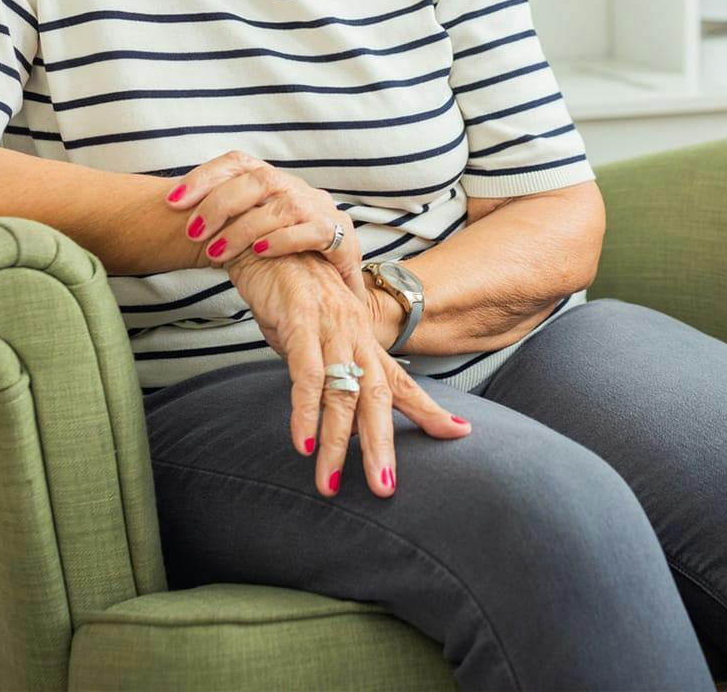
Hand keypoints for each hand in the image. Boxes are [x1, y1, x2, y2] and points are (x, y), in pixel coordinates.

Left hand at [165, 151, 364, 299]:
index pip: (236, 163)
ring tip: (215, 253)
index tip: (172, 201)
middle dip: (220, 204)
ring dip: (244, 229)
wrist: (333, 285)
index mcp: (272, 182)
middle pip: (258, 179)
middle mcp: (296, 189)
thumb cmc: (284, 255)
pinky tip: (260, 251)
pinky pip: (313, 231)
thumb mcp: (250, 231)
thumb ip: (223, 219)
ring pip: (282, 206)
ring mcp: (320, 210)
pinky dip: (284, 240)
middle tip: (192, 232)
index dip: (204, 177)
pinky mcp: (341, 237)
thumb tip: (175, 212)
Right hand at [222, 249, 471, 496]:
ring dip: (336, 443)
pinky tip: (301, 443)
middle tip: (385, 488)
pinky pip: (305, 373)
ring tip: (331, 484)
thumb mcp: (317, 331)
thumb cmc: (291, 290)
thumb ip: (330, 368)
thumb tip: (333, 412)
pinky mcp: (299, 320)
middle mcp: (354, 333)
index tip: (460, 433)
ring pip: (341, 393)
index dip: (428, 409)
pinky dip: (305, 410)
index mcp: (363, 337)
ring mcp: (329, 326)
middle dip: (382, 445)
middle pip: (377, 396)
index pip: (400, 381)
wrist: (267, 239)